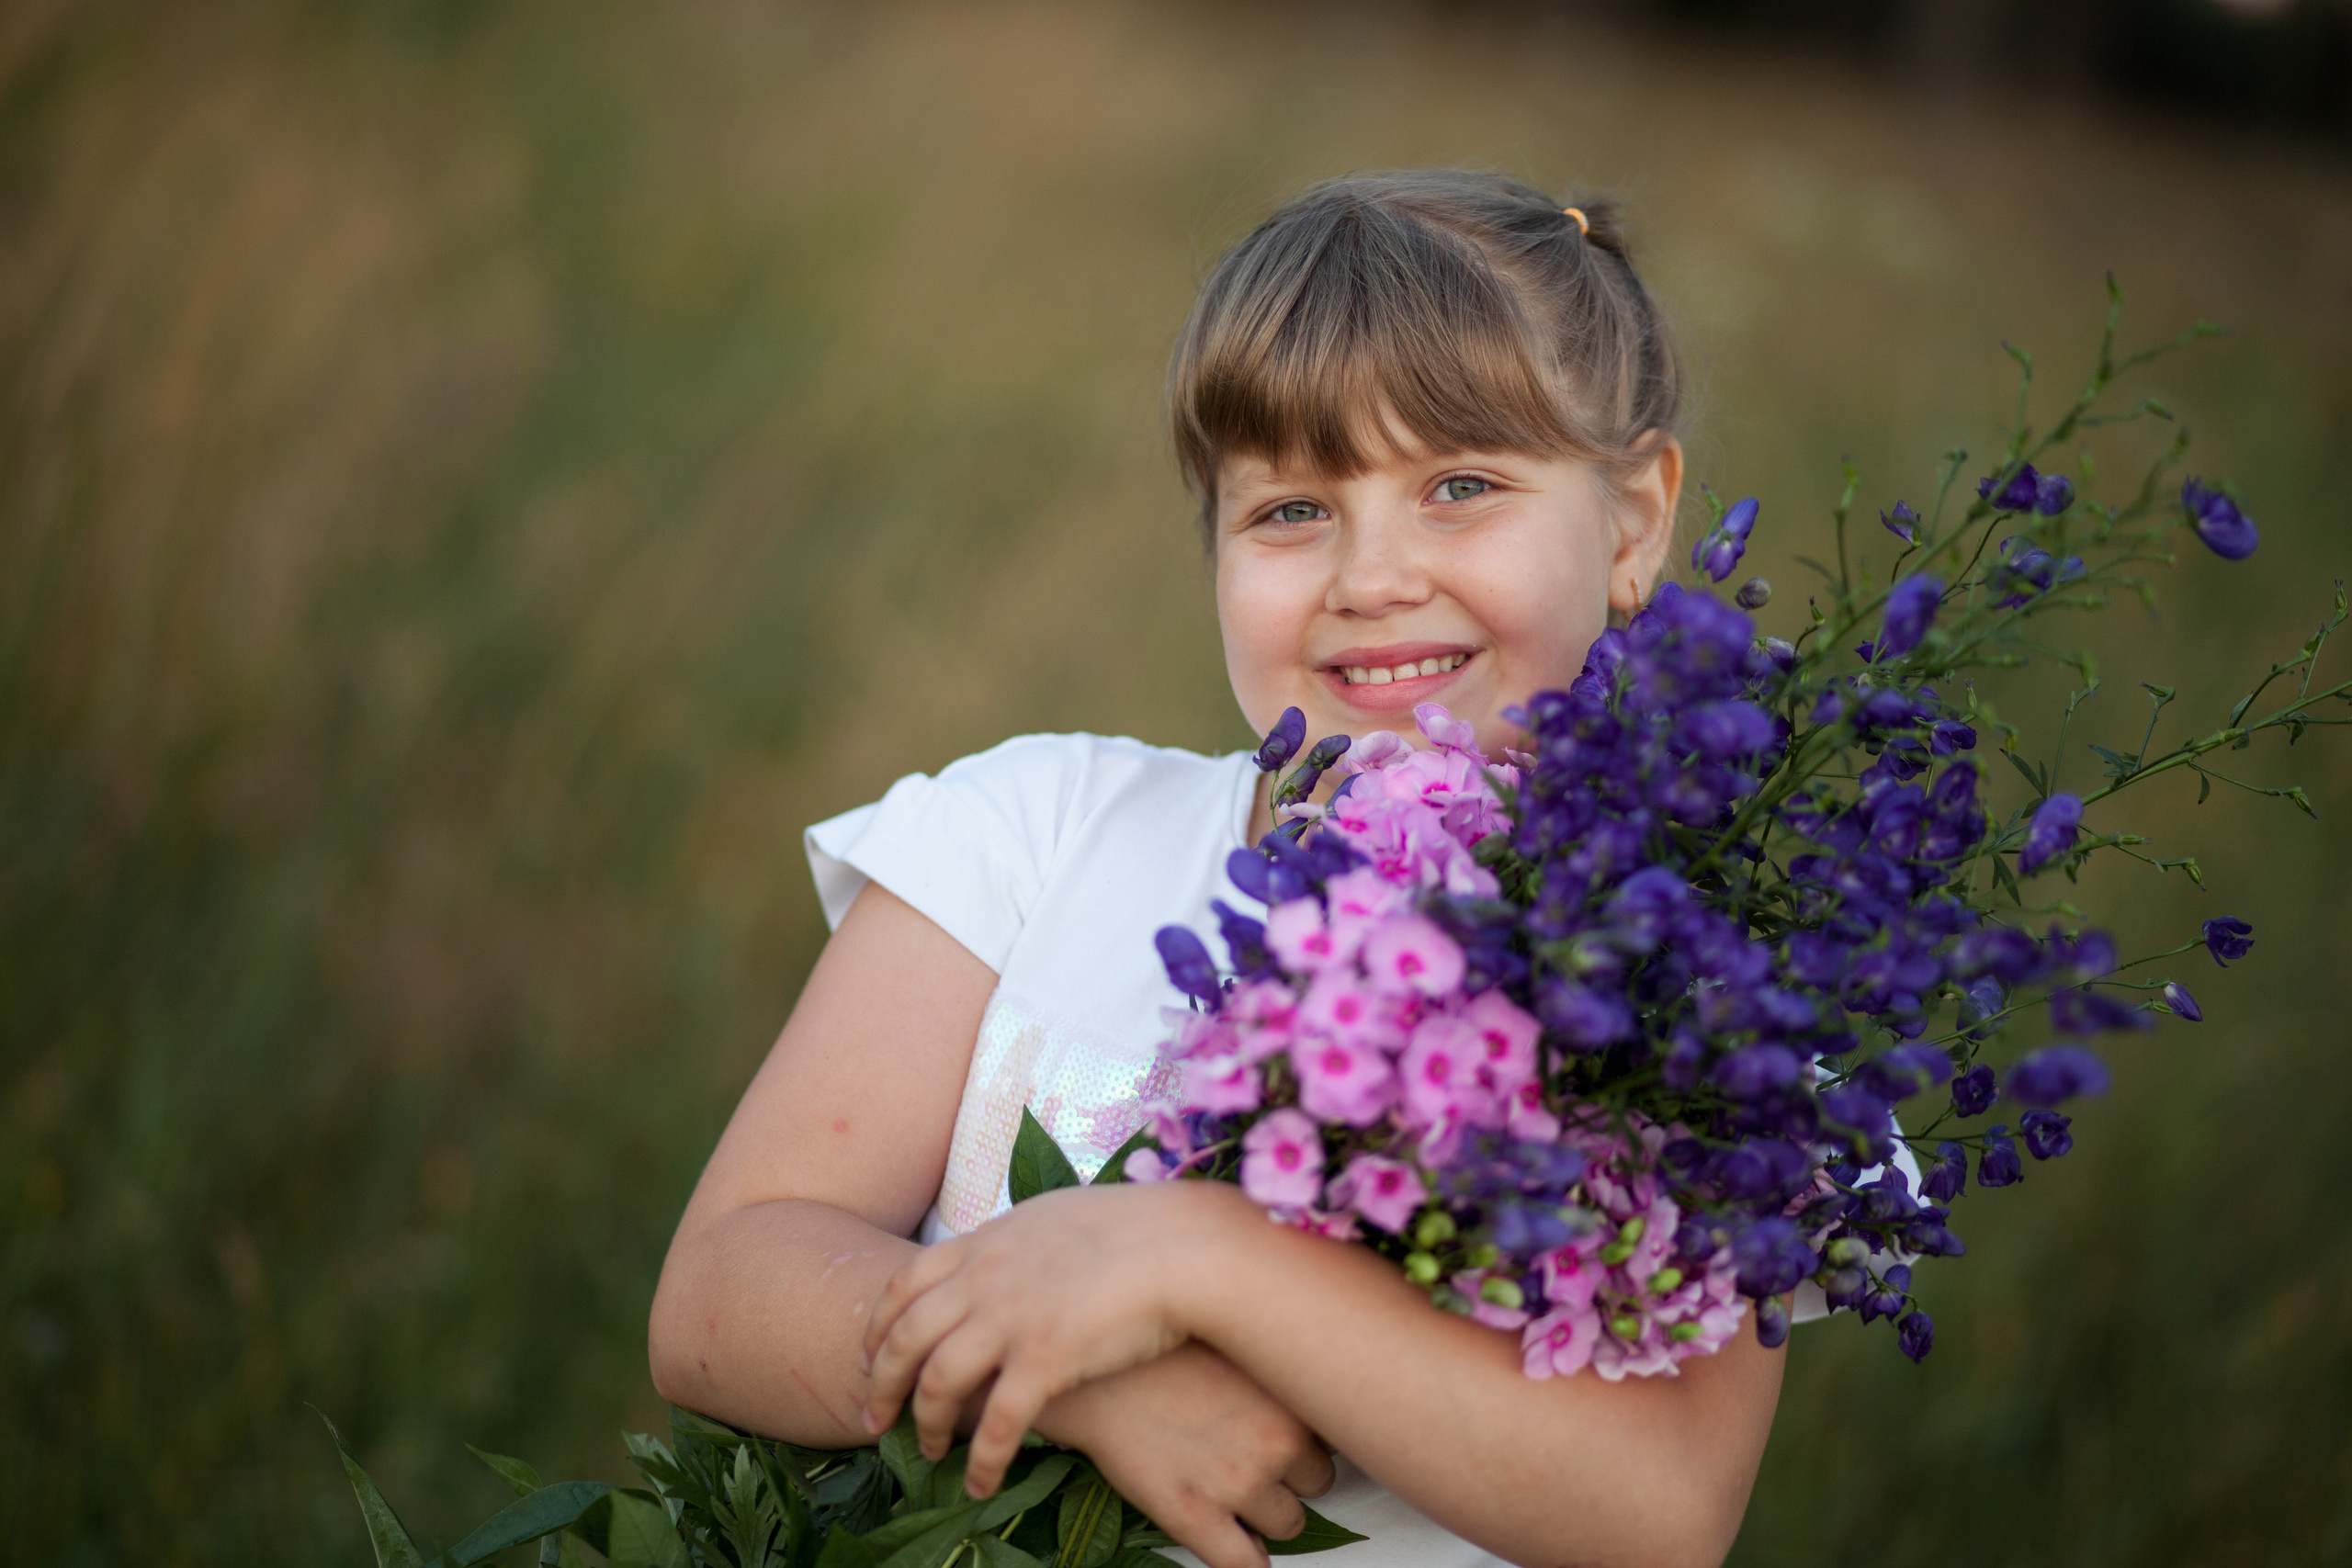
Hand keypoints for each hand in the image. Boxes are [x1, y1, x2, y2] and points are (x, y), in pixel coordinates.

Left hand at [860, 1179, 1248, 1493]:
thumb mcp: (1058, 1217)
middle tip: (874, 1419)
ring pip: (936, 1381)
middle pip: (904, 1337)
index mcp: (986, 1242)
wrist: (1186, 1245)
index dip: (878, 1327)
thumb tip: (1010, 1254)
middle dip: (881, 1384)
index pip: (904, 1284)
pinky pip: (995, 1422)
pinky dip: (980, 1460)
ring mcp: (1010, 1317)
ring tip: (928, 1454)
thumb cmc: (1140, 1230)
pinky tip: (980, 1483)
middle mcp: (985, 1277)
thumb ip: (1020, 1242)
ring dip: (924, 1425)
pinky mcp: (1045, 1357)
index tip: (869, 1359)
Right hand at [1034, 1344, 1335, 1567]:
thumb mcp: (1233, 1342)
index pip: (1334, 1431)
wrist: (1089, 1371)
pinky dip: (1246, 1562)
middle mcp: (1275, 1440)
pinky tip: (1234, 1544)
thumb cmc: (1154, 1350)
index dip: (1309, 1435)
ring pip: (1289, 1524)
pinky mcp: (1197, 1517)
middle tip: (1255, 1456)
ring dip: (1268, 1514)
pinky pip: (1246, 1566)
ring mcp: (1239, 1483)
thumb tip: (1297, 1389)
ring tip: (1234, 1488)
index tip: (1289, 1431)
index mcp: (1288, 1392)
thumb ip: (1273, 1373)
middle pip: (1319, 1480)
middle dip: (1291, 1474)